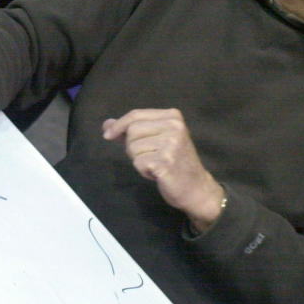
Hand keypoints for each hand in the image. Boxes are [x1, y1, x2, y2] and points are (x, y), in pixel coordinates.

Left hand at [103, 108, 224, 232]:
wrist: (197, 188)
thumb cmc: (175, 163)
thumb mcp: (156, 139)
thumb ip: (131, 130)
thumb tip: (106, 124)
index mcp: (172, 116)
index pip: (135, 115)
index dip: (118, 125)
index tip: (107, 135)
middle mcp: (174, 126)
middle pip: (131, 131)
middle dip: (132, 146)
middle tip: (149, 156)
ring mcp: (171, 144)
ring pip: (132, 147)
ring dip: (139, 160)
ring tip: (156, 164)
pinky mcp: (165, 161)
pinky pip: (138, 162)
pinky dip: (143, 171)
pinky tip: (158, 173)